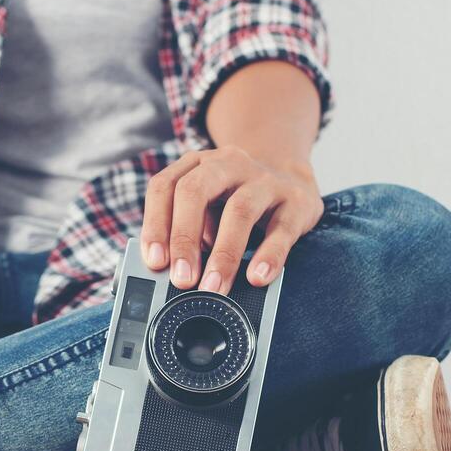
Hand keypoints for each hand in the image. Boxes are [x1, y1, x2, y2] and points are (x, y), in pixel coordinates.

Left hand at [139, 145, 322, 294]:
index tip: (155, 262)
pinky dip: (269, 255)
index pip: (165, 187)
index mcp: (197, 165)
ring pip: (239, 210)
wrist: (293, 180)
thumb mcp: (207, 206)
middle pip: (195, 191)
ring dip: (223, 254)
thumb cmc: (237, 201)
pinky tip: (257, 276)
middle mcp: (228, 164)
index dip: (155, 225)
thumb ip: (189, 232)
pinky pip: (281, 229)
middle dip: (183, 238)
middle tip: (181, 278)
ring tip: (214, 287)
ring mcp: (264, 180)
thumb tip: (172, 272)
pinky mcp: (296, 201)